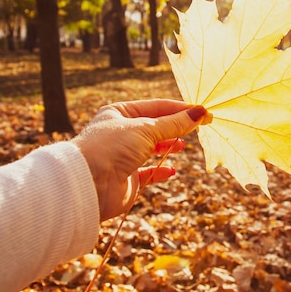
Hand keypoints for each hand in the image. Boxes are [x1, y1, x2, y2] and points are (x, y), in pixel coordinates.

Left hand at [72, 99, 206, 220]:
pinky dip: (160, 171)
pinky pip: (148, 172)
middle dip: (175, 127)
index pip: (156, 107)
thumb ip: (175, 123)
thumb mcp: (147, 129)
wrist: (88, 184)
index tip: (202, 112)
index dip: (180, 109)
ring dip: (168, 146)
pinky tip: (171, 171)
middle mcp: (120, 133)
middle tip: (199, 127)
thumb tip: (201, 113)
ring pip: (151, 148)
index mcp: (119, 113)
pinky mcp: (127, 179)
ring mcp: (123, 156)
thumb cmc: (112, 147)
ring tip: (182, 145)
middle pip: (155, 127)